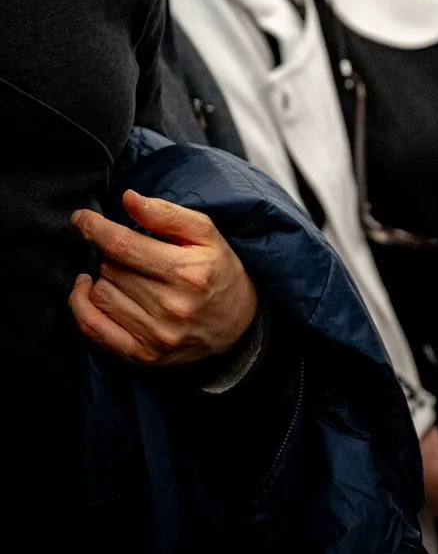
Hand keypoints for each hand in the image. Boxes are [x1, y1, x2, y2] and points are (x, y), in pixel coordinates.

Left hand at [69, 190, 258, 365]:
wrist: (240, 322)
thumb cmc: (219, 271)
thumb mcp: (206, 234)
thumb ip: (167, 214)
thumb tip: (128, 199)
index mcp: (188, 272)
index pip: (123, 245)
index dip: (96, 228)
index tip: (82, 218)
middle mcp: (172, 306)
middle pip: (110, 268)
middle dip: (114, 255)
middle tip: (132, 255)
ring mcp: (157, 334)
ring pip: (100, 294)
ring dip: (104, 279)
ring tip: (124, 274)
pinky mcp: (144, 354)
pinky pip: (93, 328)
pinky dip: (81, 306)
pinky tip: (89, 290)